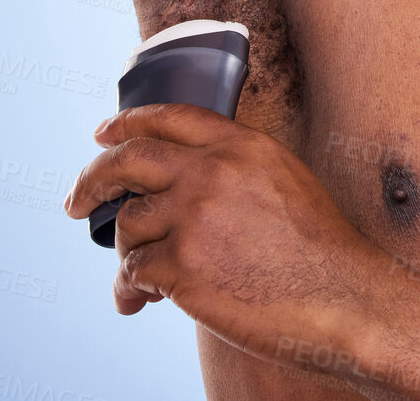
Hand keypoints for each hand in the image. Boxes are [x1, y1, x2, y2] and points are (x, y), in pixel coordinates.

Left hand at [64, 103, 384, 360]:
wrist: (342, 298)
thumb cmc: (321, 249)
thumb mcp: (283, 178)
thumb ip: (236, 166)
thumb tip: (184, 178)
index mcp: (240, 144)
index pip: (169, 117)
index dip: (128, 122)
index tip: (104, 134)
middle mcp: (212, 170)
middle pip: (129, 158)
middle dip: (93, 178)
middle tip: (76, 201)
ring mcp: (194, 216)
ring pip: (128, 222)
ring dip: (125, 253)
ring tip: (137, 279)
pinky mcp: (183, 264)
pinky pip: (134, 270)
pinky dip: (131, 288)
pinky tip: (141, 301)